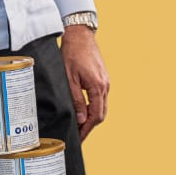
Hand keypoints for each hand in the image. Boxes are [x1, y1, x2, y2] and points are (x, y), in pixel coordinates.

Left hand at [60, 25, 108, 140]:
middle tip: (78, 135)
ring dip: (92, 117)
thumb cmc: (72, 54)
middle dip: (90, 126)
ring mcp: (106, 82)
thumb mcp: (69, 79)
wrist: (80, 36)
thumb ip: (76, 100)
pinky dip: (94, 107)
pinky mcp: (103, 78)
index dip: (87, 130)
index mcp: (98, 87)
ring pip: (102, 106)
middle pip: (101, 114)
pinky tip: (85, 110)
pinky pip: (101, 98)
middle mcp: (105, 85)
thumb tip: (82, 119)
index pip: (95, 116)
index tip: (79, 138)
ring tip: (80, 125)